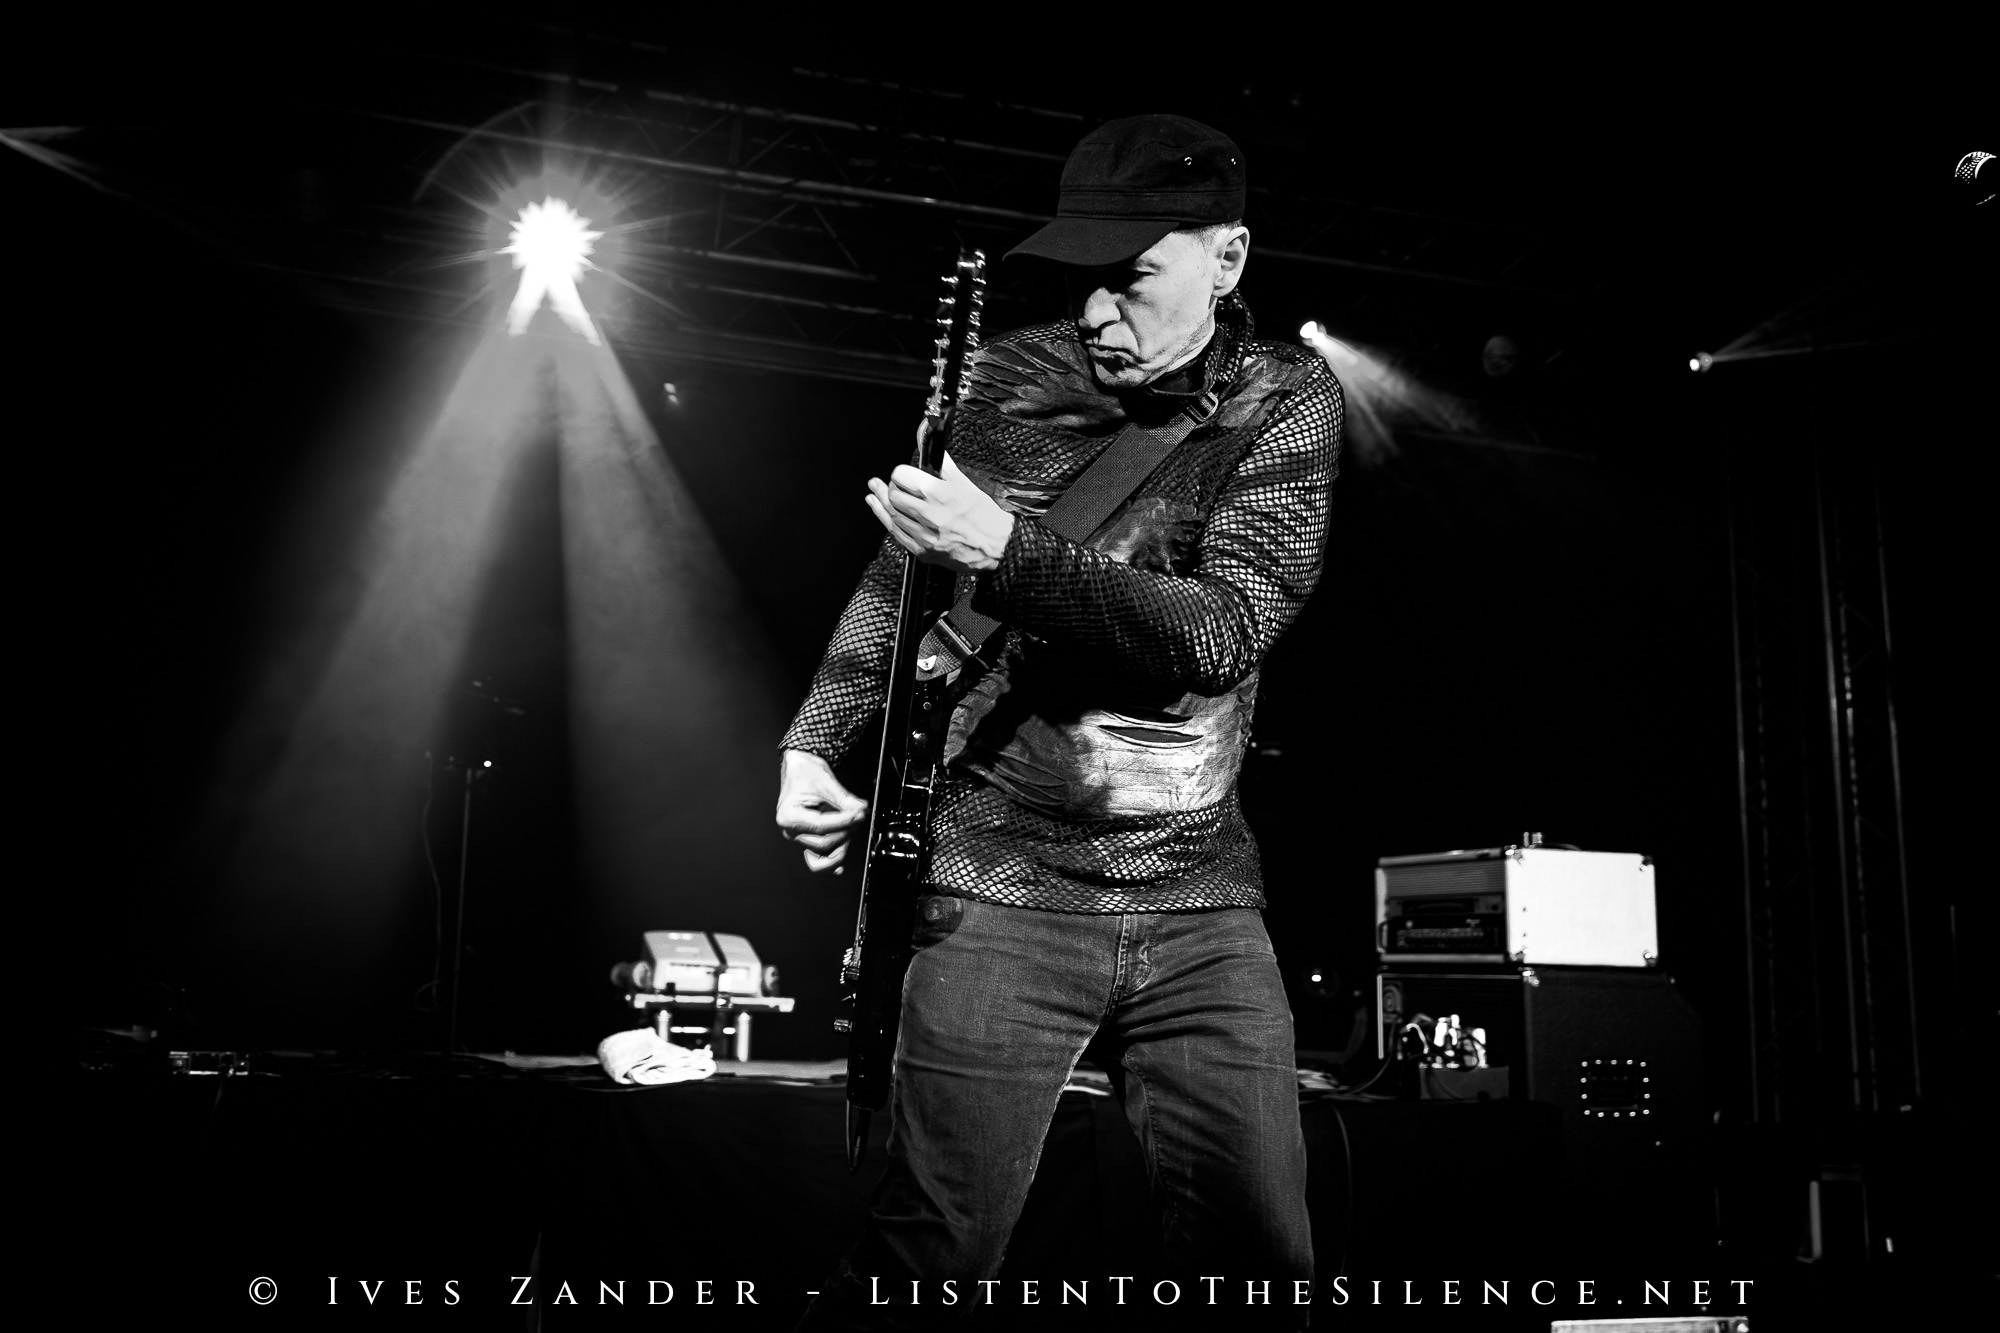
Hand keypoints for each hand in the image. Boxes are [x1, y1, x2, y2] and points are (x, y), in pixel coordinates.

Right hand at [776, 749, 868, 873]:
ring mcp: (799, 836)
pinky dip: (830, 861)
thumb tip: (861, 810)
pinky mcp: (808, 838)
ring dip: (842, 842)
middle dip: (846, 831)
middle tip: (860, 815)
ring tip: (853, 826)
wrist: (799, 767)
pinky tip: (840, 866)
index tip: (860, 814)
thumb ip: (846, 801)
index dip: (844, 822)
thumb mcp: (827, 783)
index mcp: (789, 816)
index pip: (822, 826)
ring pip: (824, 851)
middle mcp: (791, 830)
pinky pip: (818, 857)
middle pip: (824, 843)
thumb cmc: (805, 772)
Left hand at [865, 452, 1014, 573]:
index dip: (899, 472)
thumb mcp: (967, 486)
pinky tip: (880, 511)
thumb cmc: (985, 517)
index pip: (902, 476)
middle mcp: (929, 514)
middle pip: (894, 495)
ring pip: (891, 515)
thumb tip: (935, 452)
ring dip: (882, 502)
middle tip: (892, 483)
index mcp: (939, 494)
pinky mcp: (922, 551)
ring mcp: (924, 535)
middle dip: (891, 486)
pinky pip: (897, 534)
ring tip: (874, 492)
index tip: (902, 472)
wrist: (997, 547)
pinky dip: (886, 520)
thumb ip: (945, 468)